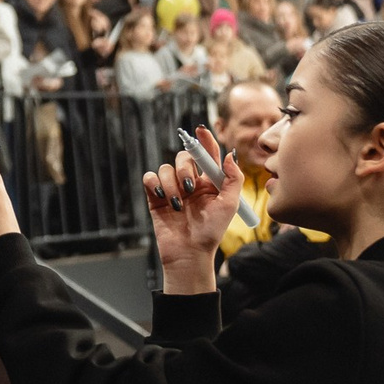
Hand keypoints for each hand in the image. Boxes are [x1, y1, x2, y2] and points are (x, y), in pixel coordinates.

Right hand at [145, 127, 238, 292]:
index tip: (200, 131)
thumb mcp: (230, 205)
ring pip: (166, 167)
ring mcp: (172, 189)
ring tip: (177, 204)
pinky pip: (150, 177)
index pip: (207, 155)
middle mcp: (190, 182)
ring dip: (171, 183)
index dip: (204, 141)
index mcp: (209, 182)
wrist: (188, 253)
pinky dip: (154, 184)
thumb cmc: (211, 232)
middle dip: (185, 168)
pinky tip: (162, 198)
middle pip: (183, 157)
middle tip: (189, 187)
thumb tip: (229, 155)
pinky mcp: (155, 196)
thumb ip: (233, 179)